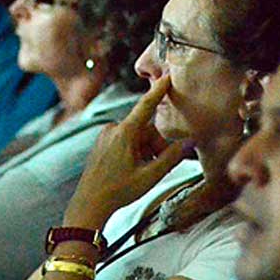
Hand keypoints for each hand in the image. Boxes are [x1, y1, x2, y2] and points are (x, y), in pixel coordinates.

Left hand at [62, 76, 185, 229]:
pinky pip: (125, 140)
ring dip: (146, 150)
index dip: (158, 90)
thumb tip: (190, 143)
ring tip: (143, 171)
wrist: (90, 203)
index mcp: (124, 133)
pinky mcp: (102, 142)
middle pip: (146, 129)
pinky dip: (134, 151)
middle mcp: (113, 129)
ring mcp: (106, 135)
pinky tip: (132, 169)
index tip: (166, 76)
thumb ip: (171, 157)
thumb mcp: (150, 175)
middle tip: (158, 166)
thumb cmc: (118, 190)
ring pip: (136, 136)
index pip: (146, 106)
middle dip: (156, 145)